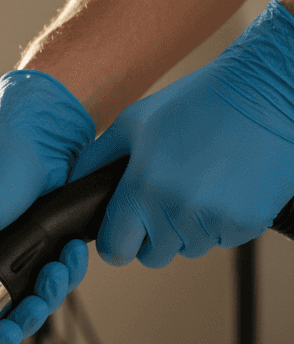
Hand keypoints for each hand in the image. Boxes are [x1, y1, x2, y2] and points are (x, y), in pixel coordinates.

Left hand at [73, 0, 293, 268]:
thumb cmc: (200, 101)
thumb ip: (96, 160)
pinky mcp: (245, 223)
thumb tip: (71, 189)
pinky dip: (222, 222)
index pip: (114, 250)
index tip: (125, 227)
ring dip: (188, 228)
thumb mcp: (135, 122)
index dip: (117, 240)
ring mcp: (211, 221)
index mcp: (141, 190)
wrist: (270, 88)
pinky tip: (227, 186)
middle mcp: (174, 212)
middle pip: (152, 255)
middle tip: (167, 198)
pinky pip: (222, 240)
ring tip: (200, 184)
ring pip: (187, 249)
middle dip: (153, 235)